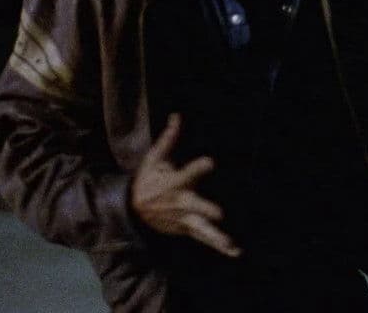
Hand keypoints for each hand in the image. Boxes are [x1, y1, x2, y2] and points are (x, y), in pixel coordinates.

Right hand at [131, 113, 240, 257]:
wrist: (131, 210)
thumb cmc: (148, 180)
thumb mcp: (154, 159)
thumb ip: (168, 139)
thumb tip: (177, 116)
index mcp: (174, 183)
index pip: (188, 174)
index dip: (199, 168)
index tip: (210, 162)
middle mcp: (180, 203)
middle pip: (195, 207)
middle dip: (206, 209)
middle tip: (219, 213)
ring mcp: (183, 219)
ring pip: (201, 228)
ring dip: (216, 236)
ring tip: (231, 244)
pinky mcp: (187, 229)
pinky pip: (204, 238)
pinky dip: (219, 245)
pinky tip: (235, 251)